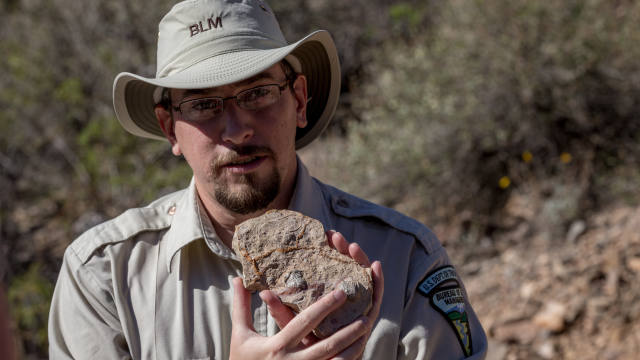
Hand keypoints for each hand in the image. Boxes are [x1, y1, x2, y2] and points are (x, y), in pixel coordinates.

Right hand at [231, 277, 371, 359]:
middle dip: (348, 331)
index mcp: (277, 346)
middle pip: (327, 346)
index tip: (341, 293)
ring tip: (365, 331)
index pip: (304, 323)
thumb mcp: (239, 335)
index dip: (324, 307)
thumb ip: (241, 306)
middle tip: (365, 316)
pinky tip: (358, 351)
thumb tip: (236, 278)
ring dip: (353, 348)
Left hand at [259, 231, 384, 358]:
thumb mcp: (291, 325)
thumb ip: (281, 311)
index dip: (325, 249)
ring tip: (352, 246)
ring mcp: (356, 305)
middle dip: (341, 250)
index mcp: (323, 295)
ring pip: (360, 278)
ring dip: (359, 260)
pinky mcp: (367, 318)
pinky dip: (378, 281)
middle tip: (334, 236)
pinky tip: (376, 266)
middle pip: (344, 268)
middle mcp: (341, 297)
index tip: (321, 233)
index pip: (326, 267)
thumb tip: (264, 293)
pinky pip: (375, 298)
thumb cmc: (303, 344)